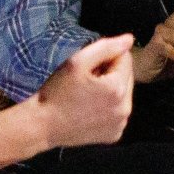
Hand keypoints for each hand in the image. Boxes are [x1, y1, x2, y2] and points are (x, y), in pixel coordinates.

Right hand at [33, 32, 133, 148]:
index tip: (88, 66)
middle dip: (111, 73)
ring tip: (88, 94)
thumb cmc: (57, 91)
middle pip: (127, 77)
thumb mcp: (77, 62)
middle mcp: (125, 108)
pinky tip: (91, 109)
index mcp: (117, 89)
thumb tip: (129, 39)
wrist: (43, 126)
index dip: (107, 57)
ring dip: (111, 90)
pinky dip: (109, 107)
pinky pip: (118, 112)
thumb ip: (106, 47)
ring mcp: (121, 124)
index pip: (125, 59)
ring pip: (124, 95)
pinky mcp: (115, 134)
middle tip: (86, 79)